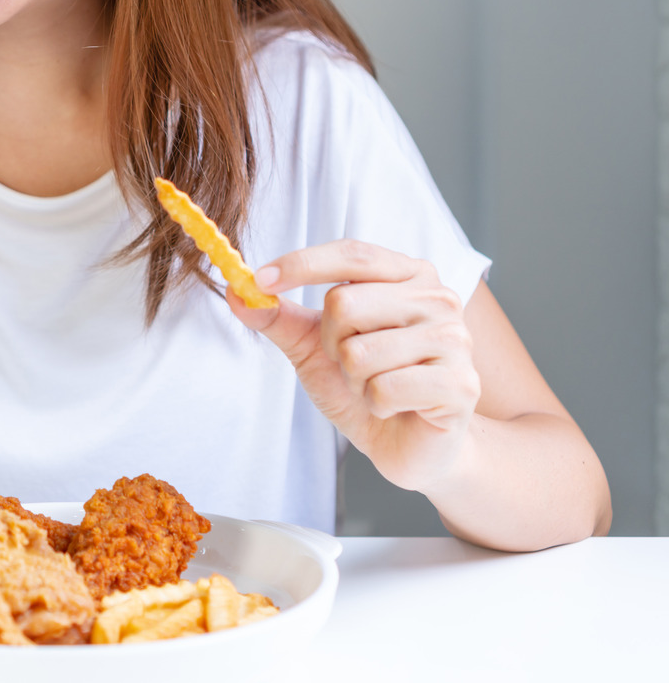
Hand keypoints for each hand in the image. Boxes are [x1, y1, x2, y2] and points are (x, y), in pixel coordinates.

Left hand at [228, 240, 480, 492]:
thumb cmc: (367, 386)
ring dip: (355, 381)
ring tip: (377, 387)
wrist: (410, 444)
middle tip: (353, 364)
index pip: (352, 254)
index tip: (260, 280)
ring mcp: (455, 340)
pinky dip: (376, 405)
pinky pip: (384, 390)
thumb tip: (236, 290)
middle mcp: (438, 297)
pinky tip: (396, 407)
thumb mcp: (314, 347)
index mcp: (407, 275)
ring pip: (360, 353)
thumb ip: (279, 317)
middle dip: (332, 344)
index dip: (303, 264)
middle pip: (346, 304)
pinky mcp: (460, 385)